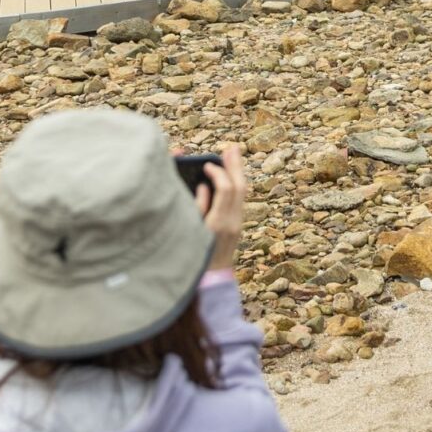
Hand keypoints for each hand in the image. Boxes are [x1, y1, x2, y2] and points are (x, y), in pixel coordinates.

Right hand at [196, 142, 246, 271]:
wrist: (209, 284)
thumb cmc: (192, 259)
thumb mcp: (189, 234)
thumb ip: (197, 208)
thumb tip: (203, 186)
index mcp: (217, 223)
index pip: (225, 189)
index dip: (218, 173)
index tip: (208, 165)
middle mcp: (231, 222)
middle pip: (240, 187)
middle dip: (235, 165)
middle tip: (232, 147)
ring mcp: (237, 225)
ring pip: (243, 193)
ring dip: (238, 172)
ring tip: (234, 155)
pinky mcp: (237, 227)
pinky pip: (240, 200)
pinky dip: (236, 184)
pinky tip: (231, 176)